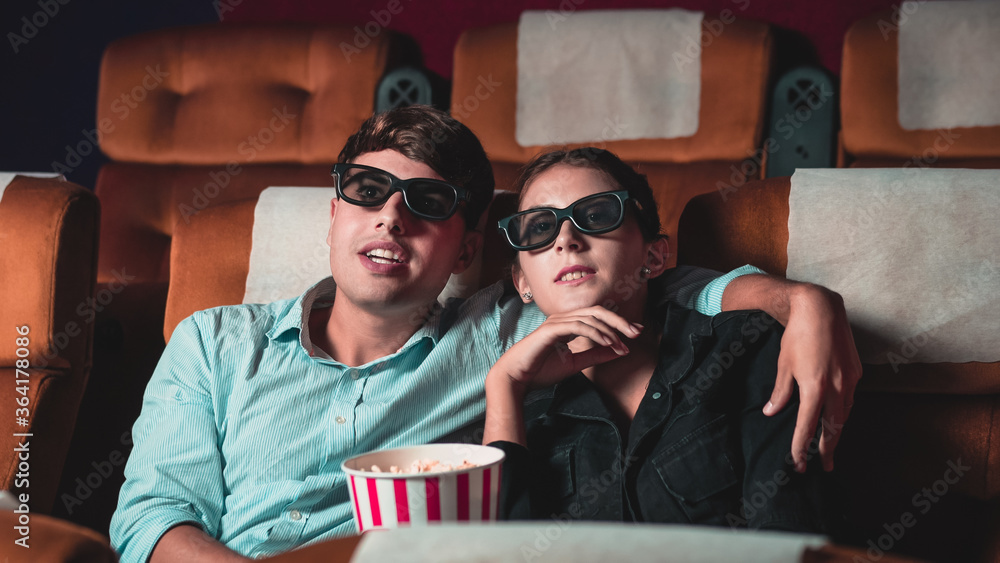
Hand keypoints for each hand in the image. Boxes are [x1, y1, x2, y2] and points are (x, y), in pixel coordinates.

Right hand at [492, 306, 641, 390]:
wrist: (515, 379)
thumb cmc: (540, 371)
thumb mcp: (575, 363)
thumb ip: (595, 356)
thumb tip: (618, 351)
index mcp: (567, 324)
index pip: (597, 317)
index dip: (617, 323)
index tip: (635, 334)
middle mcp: (562, 319)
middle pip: (597, 312)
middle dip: (619, 322)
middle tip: (637, 333)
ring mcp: (556, 322)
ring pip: (590, 317)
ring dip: (610, 330)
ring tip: (623, 344)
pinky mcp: (551, 330)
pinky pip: (579, 327)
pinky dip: (596, 333)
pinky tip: (608, 343)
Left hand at [764, 284, 861, 471]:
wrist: (820, 309)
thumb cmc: (797, 336)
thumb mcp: (784, 365)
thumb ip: (780, 392)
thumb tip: (772, 413)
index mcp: (815, 388)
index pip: (808, 426)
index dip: (802, 447)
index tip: (799, 463)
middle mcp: (836, 387)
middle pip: (834, 427)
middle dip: (828, 448)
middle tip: (825, 466)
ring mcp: (849, 380)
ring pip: (845, 414)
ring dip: (838, 431)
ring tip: (830, 445)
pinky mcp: (856, 371)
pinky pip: (850, 399)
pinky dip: (843, 412)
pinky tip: (838, 416)